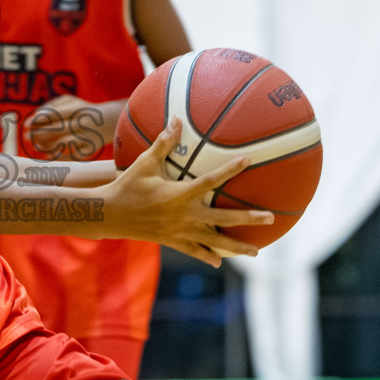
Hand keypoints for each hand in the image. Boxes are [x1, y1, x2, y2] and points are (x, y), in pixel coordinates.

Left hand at [24, 93, 112, 159]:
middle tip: (26, 137)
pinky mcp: (92, 149)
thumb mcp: (69, 101)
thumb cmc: (81, 109)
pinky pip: (74, 155)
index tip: (26, 125)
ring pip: (65, 143)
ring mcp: (88, 136)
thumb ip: (52, 106)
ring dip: (48, 146)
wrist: (110, 120)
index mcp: (77, 108)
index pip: (54, 114)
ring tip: (37, 146)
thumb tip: (35, 116)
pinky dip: (60, 157)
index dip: (38, 120)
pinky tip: (48, 156)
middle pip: (58, 129)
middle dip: (39, 134)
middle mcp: (83, 122)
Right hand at [103, 119, 272, 266]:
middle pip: (224, 218)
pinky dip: (208, 255)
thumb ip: (163, 143)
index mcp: (179, 194)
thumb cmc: (127, 185)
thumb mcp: (144, 162)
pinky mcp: (172, 241)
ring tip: (255, 252)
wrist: (109, 215)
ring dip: (236, 247)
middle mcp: (185, 215)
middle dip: (249, 219)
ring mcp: (180, 231)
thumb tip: (175, 119)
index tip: (248, 160)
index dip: (231, 169)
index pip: (211, 180)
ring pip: (214, 241)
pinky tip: (220, 261)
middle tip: (270, 218)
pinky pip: (195, 251)